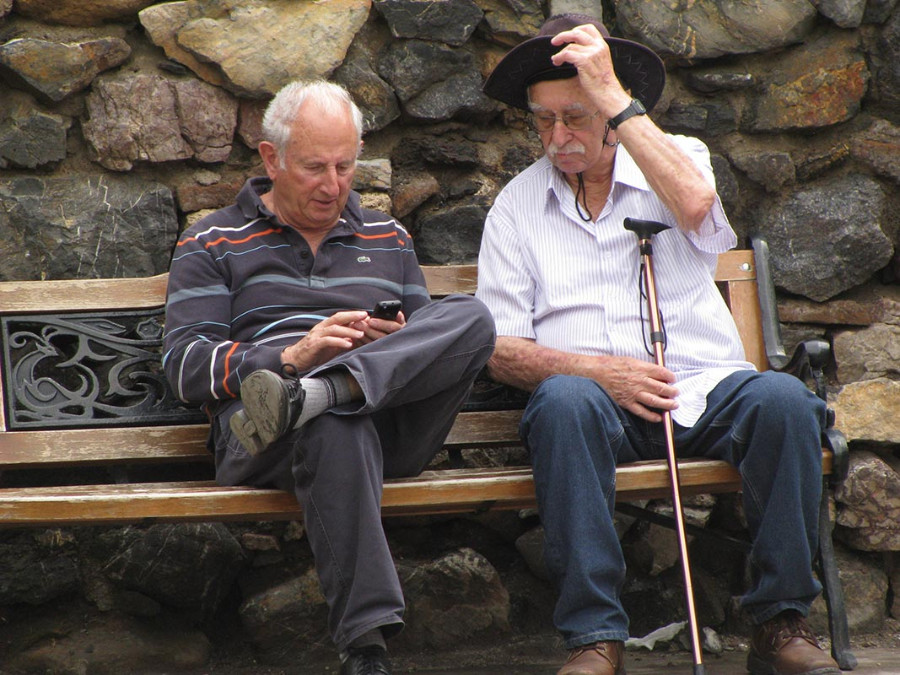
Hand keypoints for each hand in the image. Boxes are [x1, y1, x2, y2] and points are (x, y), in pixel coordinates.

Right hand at [280, 311, 406, 370]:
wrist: (296, 359)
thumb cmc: (315, 351)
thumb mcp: (332, 344)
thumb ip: (343, 339)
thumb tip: (359, 335)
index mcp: (326, 326)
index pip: (341, 317)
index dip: (354, 315)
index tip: (367, 316)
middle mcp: (321, 327)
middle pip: (338, 318)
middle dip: (352, 316)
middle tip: (365, 317)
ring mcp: (317, 335)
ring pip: (334, 329)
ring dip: (348, 331)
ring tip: (360, 334)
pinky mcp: (314, 344)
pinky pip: (328, 341)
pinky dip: (339, 341)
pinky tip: (348, 344)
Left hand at [355, 311, 405, 345]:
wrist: (396, 346)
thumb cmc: (395, 330)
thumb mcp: (400, 323)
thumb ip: (398, 318)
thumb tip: (398, 314)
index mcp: (401, 331)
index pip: (392, 327)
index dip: (382, 324)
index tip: (371, 320)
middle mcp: (395, 342)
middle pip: (381, 337)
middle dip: (368, 330)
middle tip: (358, 323)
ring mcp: (386, 350)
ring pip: (373, 344)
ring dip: (363, 336)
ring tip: (354, 327)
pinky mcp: (377, 354)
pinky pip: (368, 349)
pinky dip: (360, 343)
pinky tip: (354, 337)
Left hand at [549, 23, 631, 117]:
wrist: (609, 94)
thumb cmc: (602, 83)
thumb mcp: (599, 62)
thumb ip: (591, 54)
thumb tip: (574, 51)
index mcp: (602, 45)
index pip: (589, 28)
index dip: (576, 29)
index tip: (568, 36)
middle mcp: (598, 46)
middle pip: (577, 32)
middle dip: (563, 35)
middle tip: (554, 42)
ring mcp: (592, 53)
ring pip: (570, 46)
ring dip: (560, 53)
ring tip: (556, 60)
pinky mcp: (585, 61)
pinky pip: (567, 54)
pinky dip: (559, 57)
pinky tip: (557, 62)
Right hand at [591, 355, 678, 422]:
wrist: (595, 372)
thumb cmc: (610, 364)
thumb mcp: (630, 360)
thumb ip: (643, 367)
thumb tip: (656, 372)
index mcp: (640, 368)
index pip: (662, 372)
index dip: (670, 376)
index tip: (673, 379)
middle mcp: (639, 381)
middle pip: (662, 388)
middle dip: (672, 391)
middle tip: (676, 392)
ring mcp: (633, 393)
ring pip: (655, 401)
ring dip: (667, 404)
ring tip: (674, 405)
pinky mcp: (627, 402)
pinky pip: (642, 411)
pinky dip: (651, 416)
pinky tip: (658, 417)